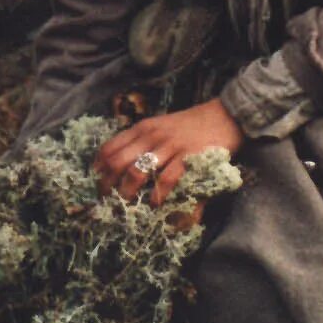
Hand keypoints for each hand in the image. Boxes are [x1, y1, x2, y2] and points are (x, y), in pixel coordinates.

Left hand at [94, 98, 245, 206]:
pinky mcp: (187, 157)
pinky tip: (154, 203)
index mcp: (142, 128)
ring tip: (126, 206)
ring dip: (127, 193)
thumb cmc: (191, 125)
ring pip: (137, 172)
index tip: (97, 184)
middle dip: (107, 185)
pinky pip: (166, 179)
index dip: (98, 169)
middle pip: (117, 162)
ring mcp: (169, 146)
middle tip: (107, 200)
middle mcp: (151, 136)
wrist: (225, 115)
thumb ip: (143, 142)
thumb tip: (123, 167)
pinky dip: (157, 194)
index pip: (109, 148)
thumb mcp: (161, 127)